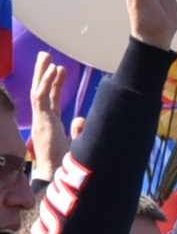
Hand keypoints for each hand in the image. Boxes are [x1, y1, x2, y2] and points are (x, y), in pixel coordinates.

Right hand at [28, 51, 68, 179]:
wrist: (57, 177)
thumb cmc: (66, 165)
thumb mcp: (75, 144)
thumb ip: (78, 131)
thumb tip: (80, 119)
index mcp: (50, 125)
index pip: (50, 99)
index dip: (55, 84)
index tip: (61, 70)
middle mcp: (43, 120)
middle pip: (41, 91)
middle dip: (44, 73)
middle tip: (47, 56)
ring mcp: (41, 120)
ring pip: (38, 90)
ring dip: (43, 72)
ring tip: (47, 56)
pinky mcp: (42, 121)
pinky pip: (42, 97)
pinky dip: (47, 82)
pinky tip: (54, 69)